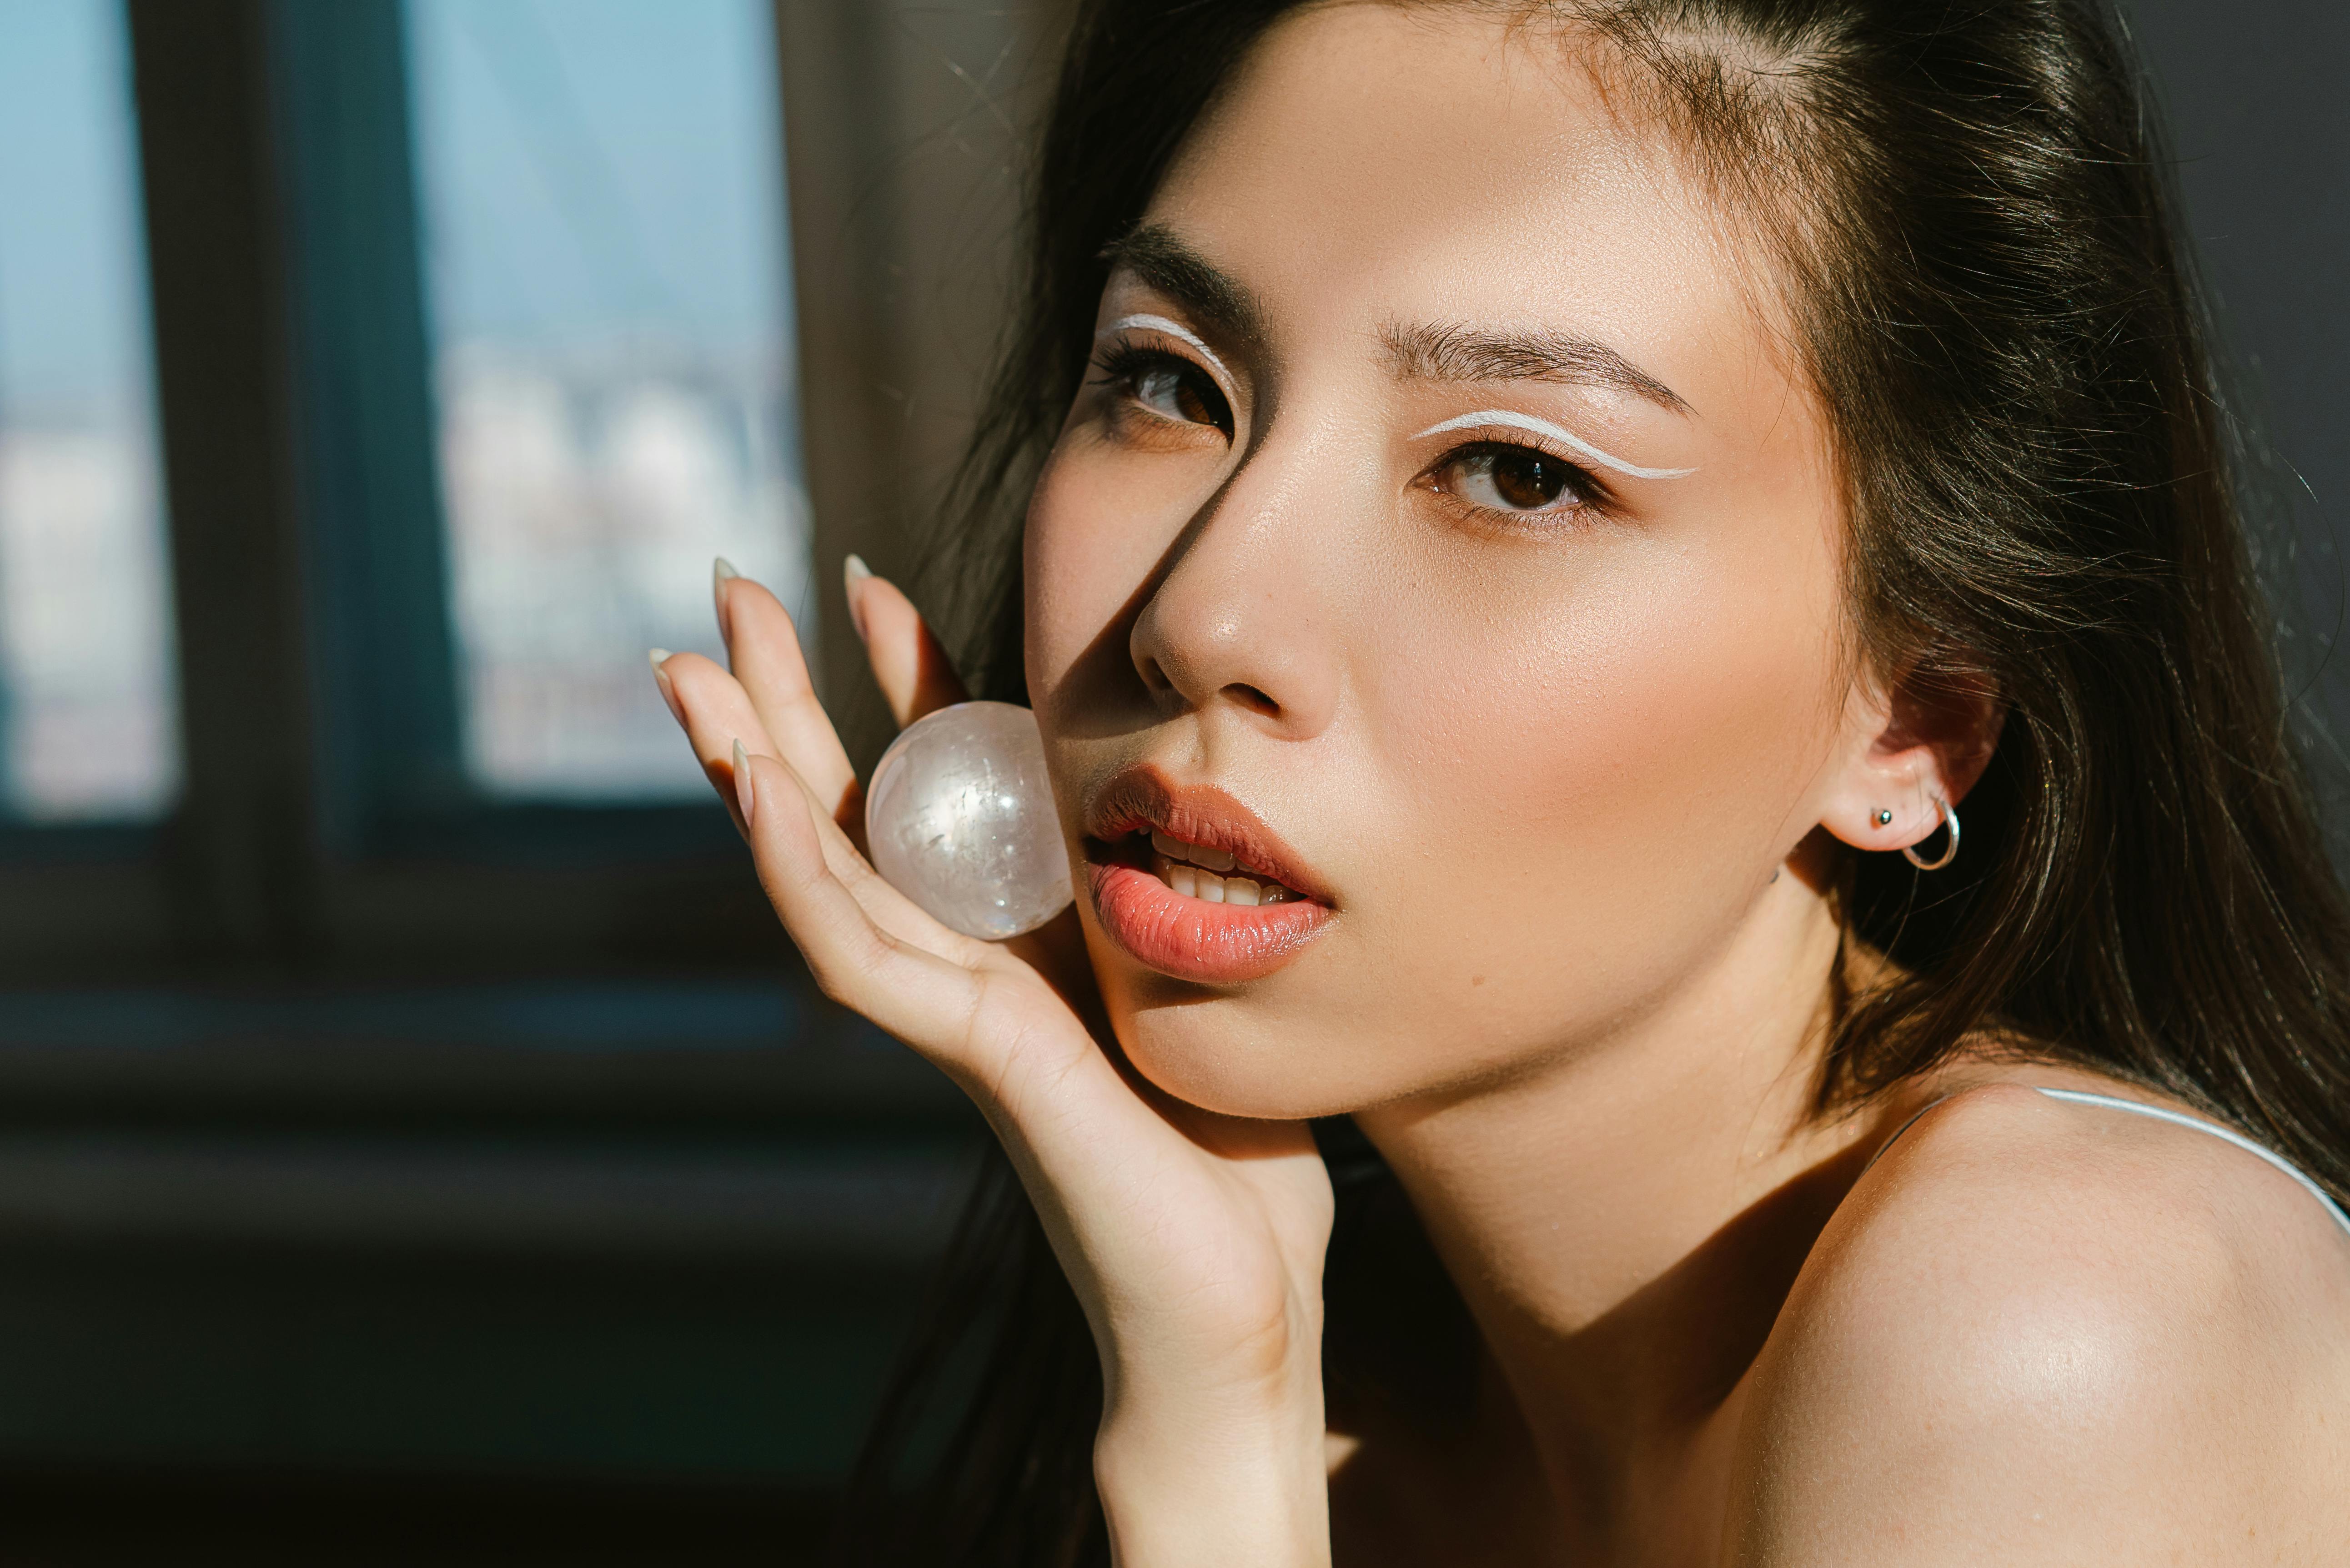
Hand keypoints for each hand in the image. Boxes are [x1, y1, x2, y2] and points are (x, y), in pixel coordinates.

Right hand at [654, 558, 1335, 1565]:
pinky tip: (758, 799)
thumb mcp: (1198, 981)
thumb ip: (1157, 902)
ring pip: (824, 869)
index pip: (941, 785)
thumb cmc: (1231, 1159)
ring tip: (689, 671)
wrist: (1235, 1313)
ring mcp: (960, 1015)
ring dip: (752, 766)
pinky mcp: (976, 1062)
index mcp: (1025, 937)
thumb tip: (1184, 807)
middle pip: (849, 807)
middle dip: (783, 700)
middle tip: (722, 590)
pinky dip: (804, 878)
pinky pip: (865, 958)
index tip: (869, 581)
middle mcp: (972, 965)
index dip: (902, 682)